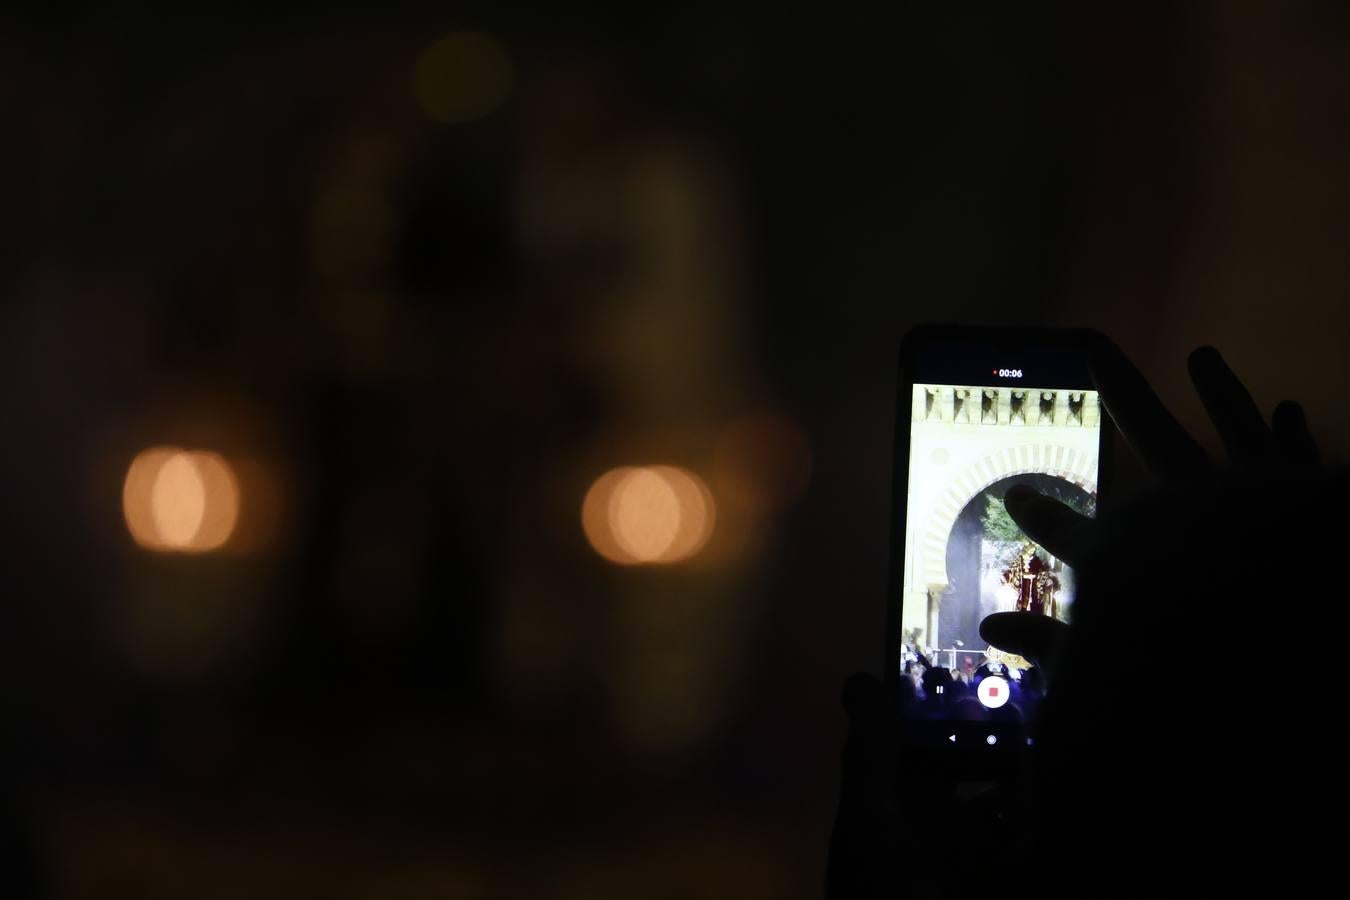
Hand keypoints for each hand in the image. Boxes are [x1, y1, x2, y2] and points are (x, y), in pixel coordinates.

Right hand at [979, 340, 1319, 668]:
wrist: (1284, 645)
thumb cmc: (1183, 671)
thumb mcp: (1100, 674)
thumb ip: (1049, 647)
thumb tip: (992, 628)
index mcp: (1128, 552)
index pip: (1067, 528)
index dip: (1040, 512)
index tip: (1018, 493)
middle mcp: (1185, 506)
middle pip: (1147, 431)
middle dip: (1121, 387)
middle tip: (1097, 345)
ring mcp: (1248, 498)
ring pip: (1229, 428)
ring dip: (1218, 390)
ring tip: (1203, 355)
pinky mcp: (1303, 505)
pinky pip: (1293, 457)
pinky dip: (1290, 434)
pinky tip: (1289, 409)